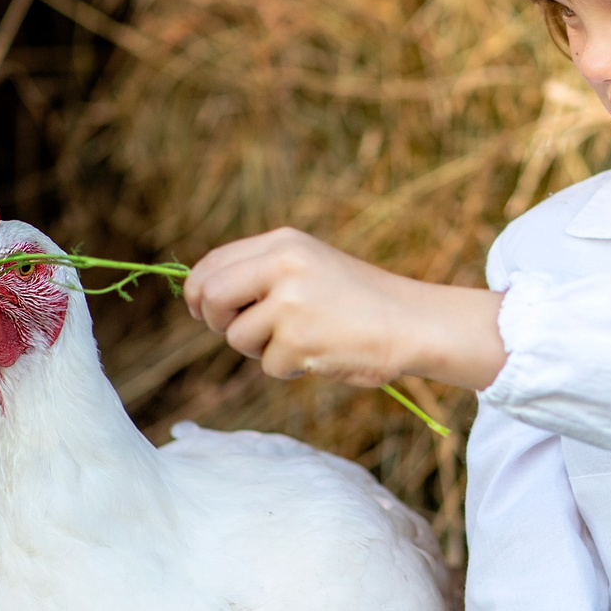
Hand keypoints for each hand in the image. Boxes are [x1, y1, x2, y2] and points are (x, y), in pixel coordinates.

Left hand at [183, 227, 506, 390]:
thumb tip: (202, 296)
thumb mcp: (310, 266)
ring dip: (261, 349)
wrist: (411, 323)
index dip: (198, 291)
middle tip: (239, 331)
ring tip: (301, 340)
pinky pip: (269, 365)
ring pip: (237, 338)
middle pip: (211, 297)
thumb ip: (261, 272)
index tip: (201, 310)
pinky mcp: (300, 341)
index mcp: (284, 242)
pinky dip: (290, 367)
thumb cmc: (358, 300)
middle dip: (216, 321)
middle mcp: (283, 266)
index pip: (213, 263)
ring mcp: (291, 304)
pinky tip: (320, 353)